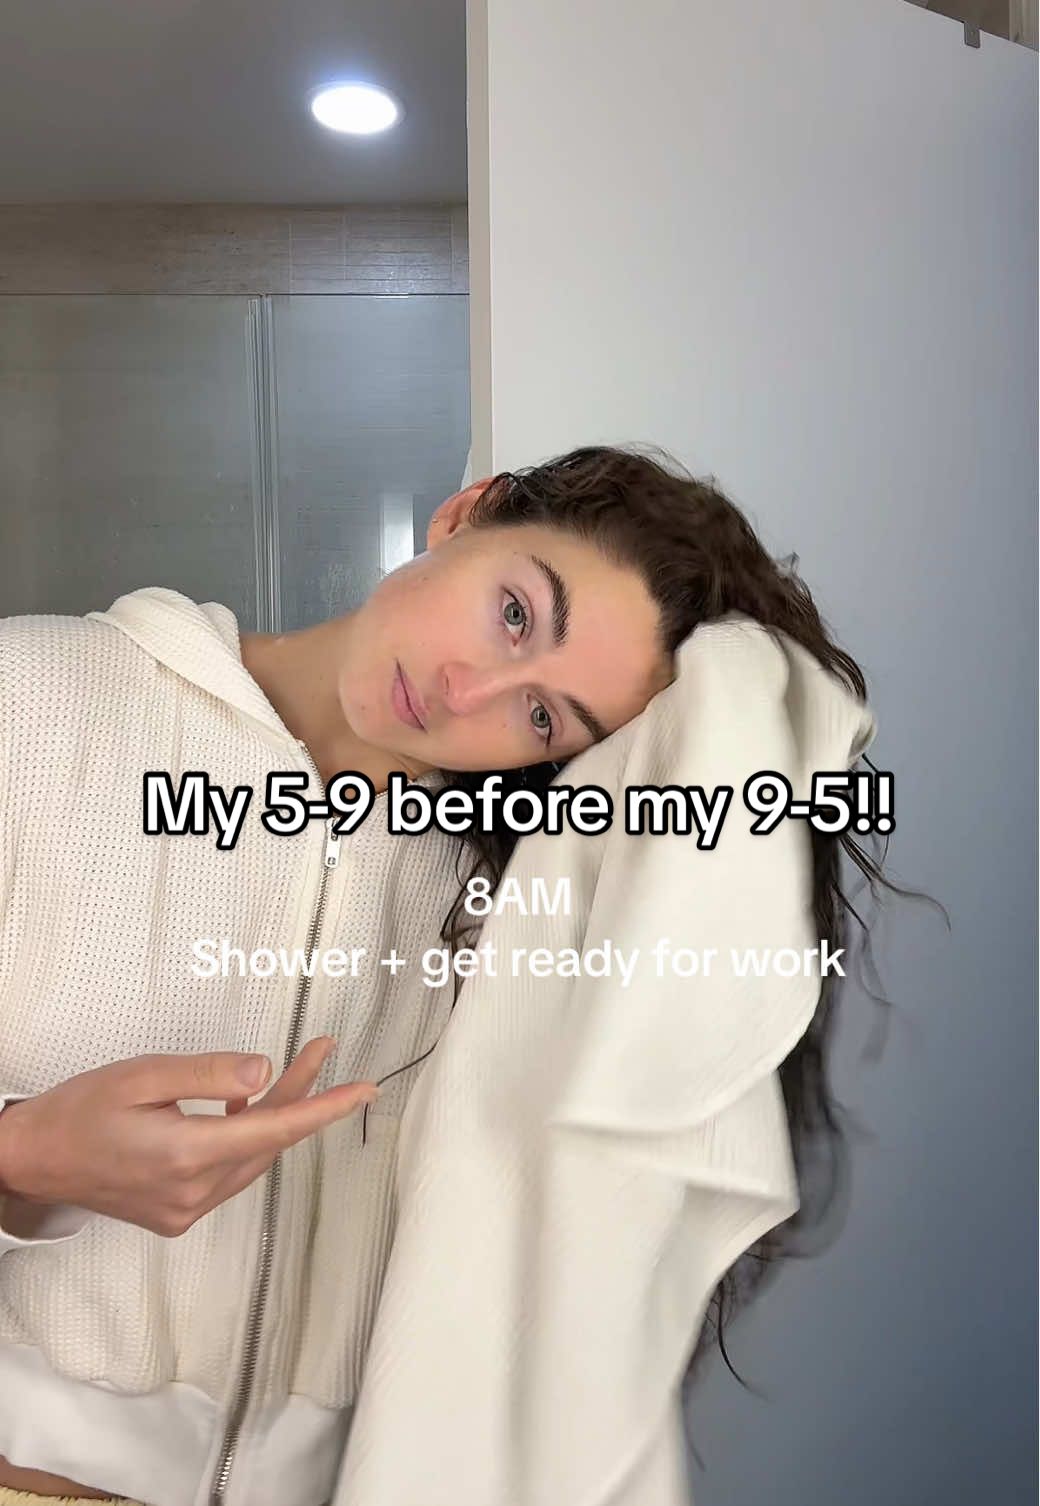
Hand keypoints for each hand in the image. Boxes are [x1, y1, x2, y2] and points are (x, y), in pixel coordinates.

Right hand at [0, 1038, 376, 1236]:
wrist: (33, 1159)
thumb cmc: (80, 1111)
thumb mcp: (144, 1075)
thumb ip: (209, 1073)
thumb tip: (265, 1071)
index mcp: (186, 1156)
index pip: (275, 1131)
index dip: (325, 1109)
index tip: (364, 1091)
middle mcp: (192, 1193)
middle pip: (268, 1142)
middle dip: (301, 1096)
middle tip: (322, 1052)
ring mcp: (185, 1210)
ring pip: (251, 1159)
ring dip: (274, 1117)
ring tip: (293, 1071)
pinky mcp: (176, 1214)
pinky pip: (228, 1174)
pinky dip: (244, 1139)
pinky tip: (243, 1106)